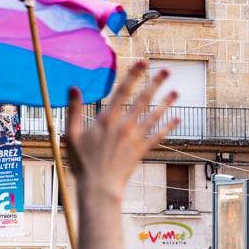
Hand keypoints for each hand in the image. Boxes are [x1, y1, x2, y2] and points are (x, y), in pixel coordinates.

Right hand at [65, 61, 177, 199]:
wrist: (99, 187)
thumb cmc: (82, 163)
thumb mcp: (71, 135)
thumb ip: (73, 110)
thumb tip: (73, 88)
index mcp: (107, 119)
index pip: (123, 91)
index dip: (134, 75)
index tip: (143, 62)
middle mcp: (124, 125)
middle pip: (143, 100)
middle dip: (156, 83)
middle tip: (167, 70)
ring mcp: (135, 138)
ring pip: (154, 115)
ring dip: (166, 103)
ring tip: (176, 92)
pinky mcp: (141, 150)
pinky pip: (158, 136)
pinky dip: (168, 127)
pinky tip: (177, 119)